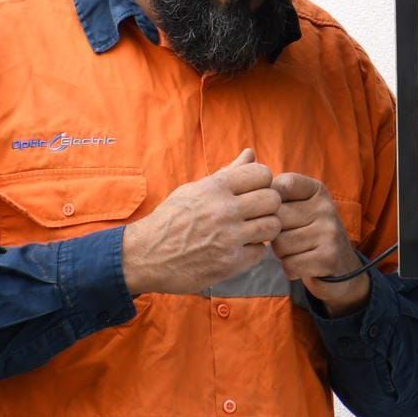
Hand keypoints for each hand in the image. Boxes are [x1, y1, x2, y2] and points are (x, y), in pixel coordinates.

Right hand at [122, 149, 281, 294]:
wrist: (145, 255)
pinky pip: (261, 252)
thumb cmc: (170, 219)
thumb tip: (251, 153)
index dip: (262, 181)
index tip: (255, 191)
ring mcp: (229, 238)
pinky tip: (240, 248)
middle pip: (272, 199)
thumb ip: (228, 172)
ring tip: (251, 231)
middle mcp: (225, 210)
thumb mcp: (195, 189)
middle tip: (256, 213)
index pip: (262, 173)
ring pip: (273, 226)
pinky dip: (253, 251)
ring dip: (265, 228)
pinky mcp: (230, 263)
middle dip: (268, 205)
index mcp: (216, 187)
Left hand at [270, 172, 369, 316]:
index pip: (280, 186)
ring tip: (296, 251)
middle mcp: (326, 207)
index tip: (279, 215)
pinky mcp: (328, 257)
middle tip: (288, 237)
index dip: (271, 205)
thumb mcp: (300, 206)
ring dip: (282, 253)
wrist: (342, 268)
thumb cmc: (308, 233)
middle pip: (276, 219)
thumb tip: (245, 160)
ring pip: (280, 244)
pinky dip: (290, 268)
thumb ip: (276, 191)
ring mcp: (329, 232)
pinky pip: (290, 264)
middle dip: (275, 233)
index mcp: (317, 190)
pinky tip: (302, 264)